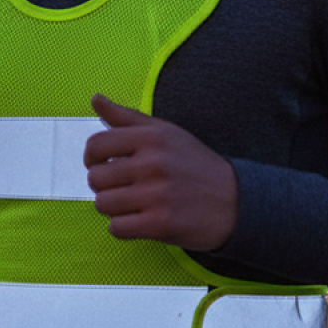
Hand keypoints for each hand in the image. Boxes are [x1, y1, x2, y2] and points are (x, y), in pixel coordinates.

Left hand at [83, 94, 236, 250]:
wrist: (235, 201)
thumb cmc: (194, 165)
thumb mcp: (166, 133)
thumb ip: (127, 118)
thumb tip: (95, 99)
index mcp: (152, 137)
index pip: (96, 145)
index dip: (91, 158)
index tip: (102, 165)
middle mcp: (153, 163)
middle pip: (95, 178)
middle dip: (105, 186)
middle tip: (125, 188)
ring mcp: (157, 194)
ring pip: (102, 204)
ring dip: (113, 208)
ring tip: (134, 204)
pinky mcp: (161, 224)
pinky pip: (116, 228)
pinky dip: (123, 227)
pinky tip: (140, 220)